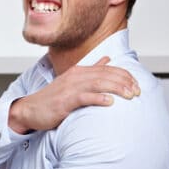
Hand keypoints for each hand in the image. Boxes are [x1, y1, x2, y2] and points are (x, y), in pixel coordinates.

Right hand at [8, 56, 138, 133]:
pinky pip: (84, 97)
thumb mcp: (72, 80)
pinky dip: (98, 99)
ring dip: (117, 89)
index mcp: (79, 71)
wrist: (30, 109)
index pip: (107, 68)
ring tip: (130, 95)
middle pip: (105, 74)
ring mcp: (69, 88)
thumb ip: (90, 70)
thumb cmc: (52, 98)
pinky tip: (110, 102)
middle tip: (138, 91)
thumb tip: (106, 59)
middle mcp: (75, 76)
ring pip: (98, 84)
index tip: (137, 84)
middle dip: (125, 82)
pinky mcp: (64, 101)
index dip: (124, 75)